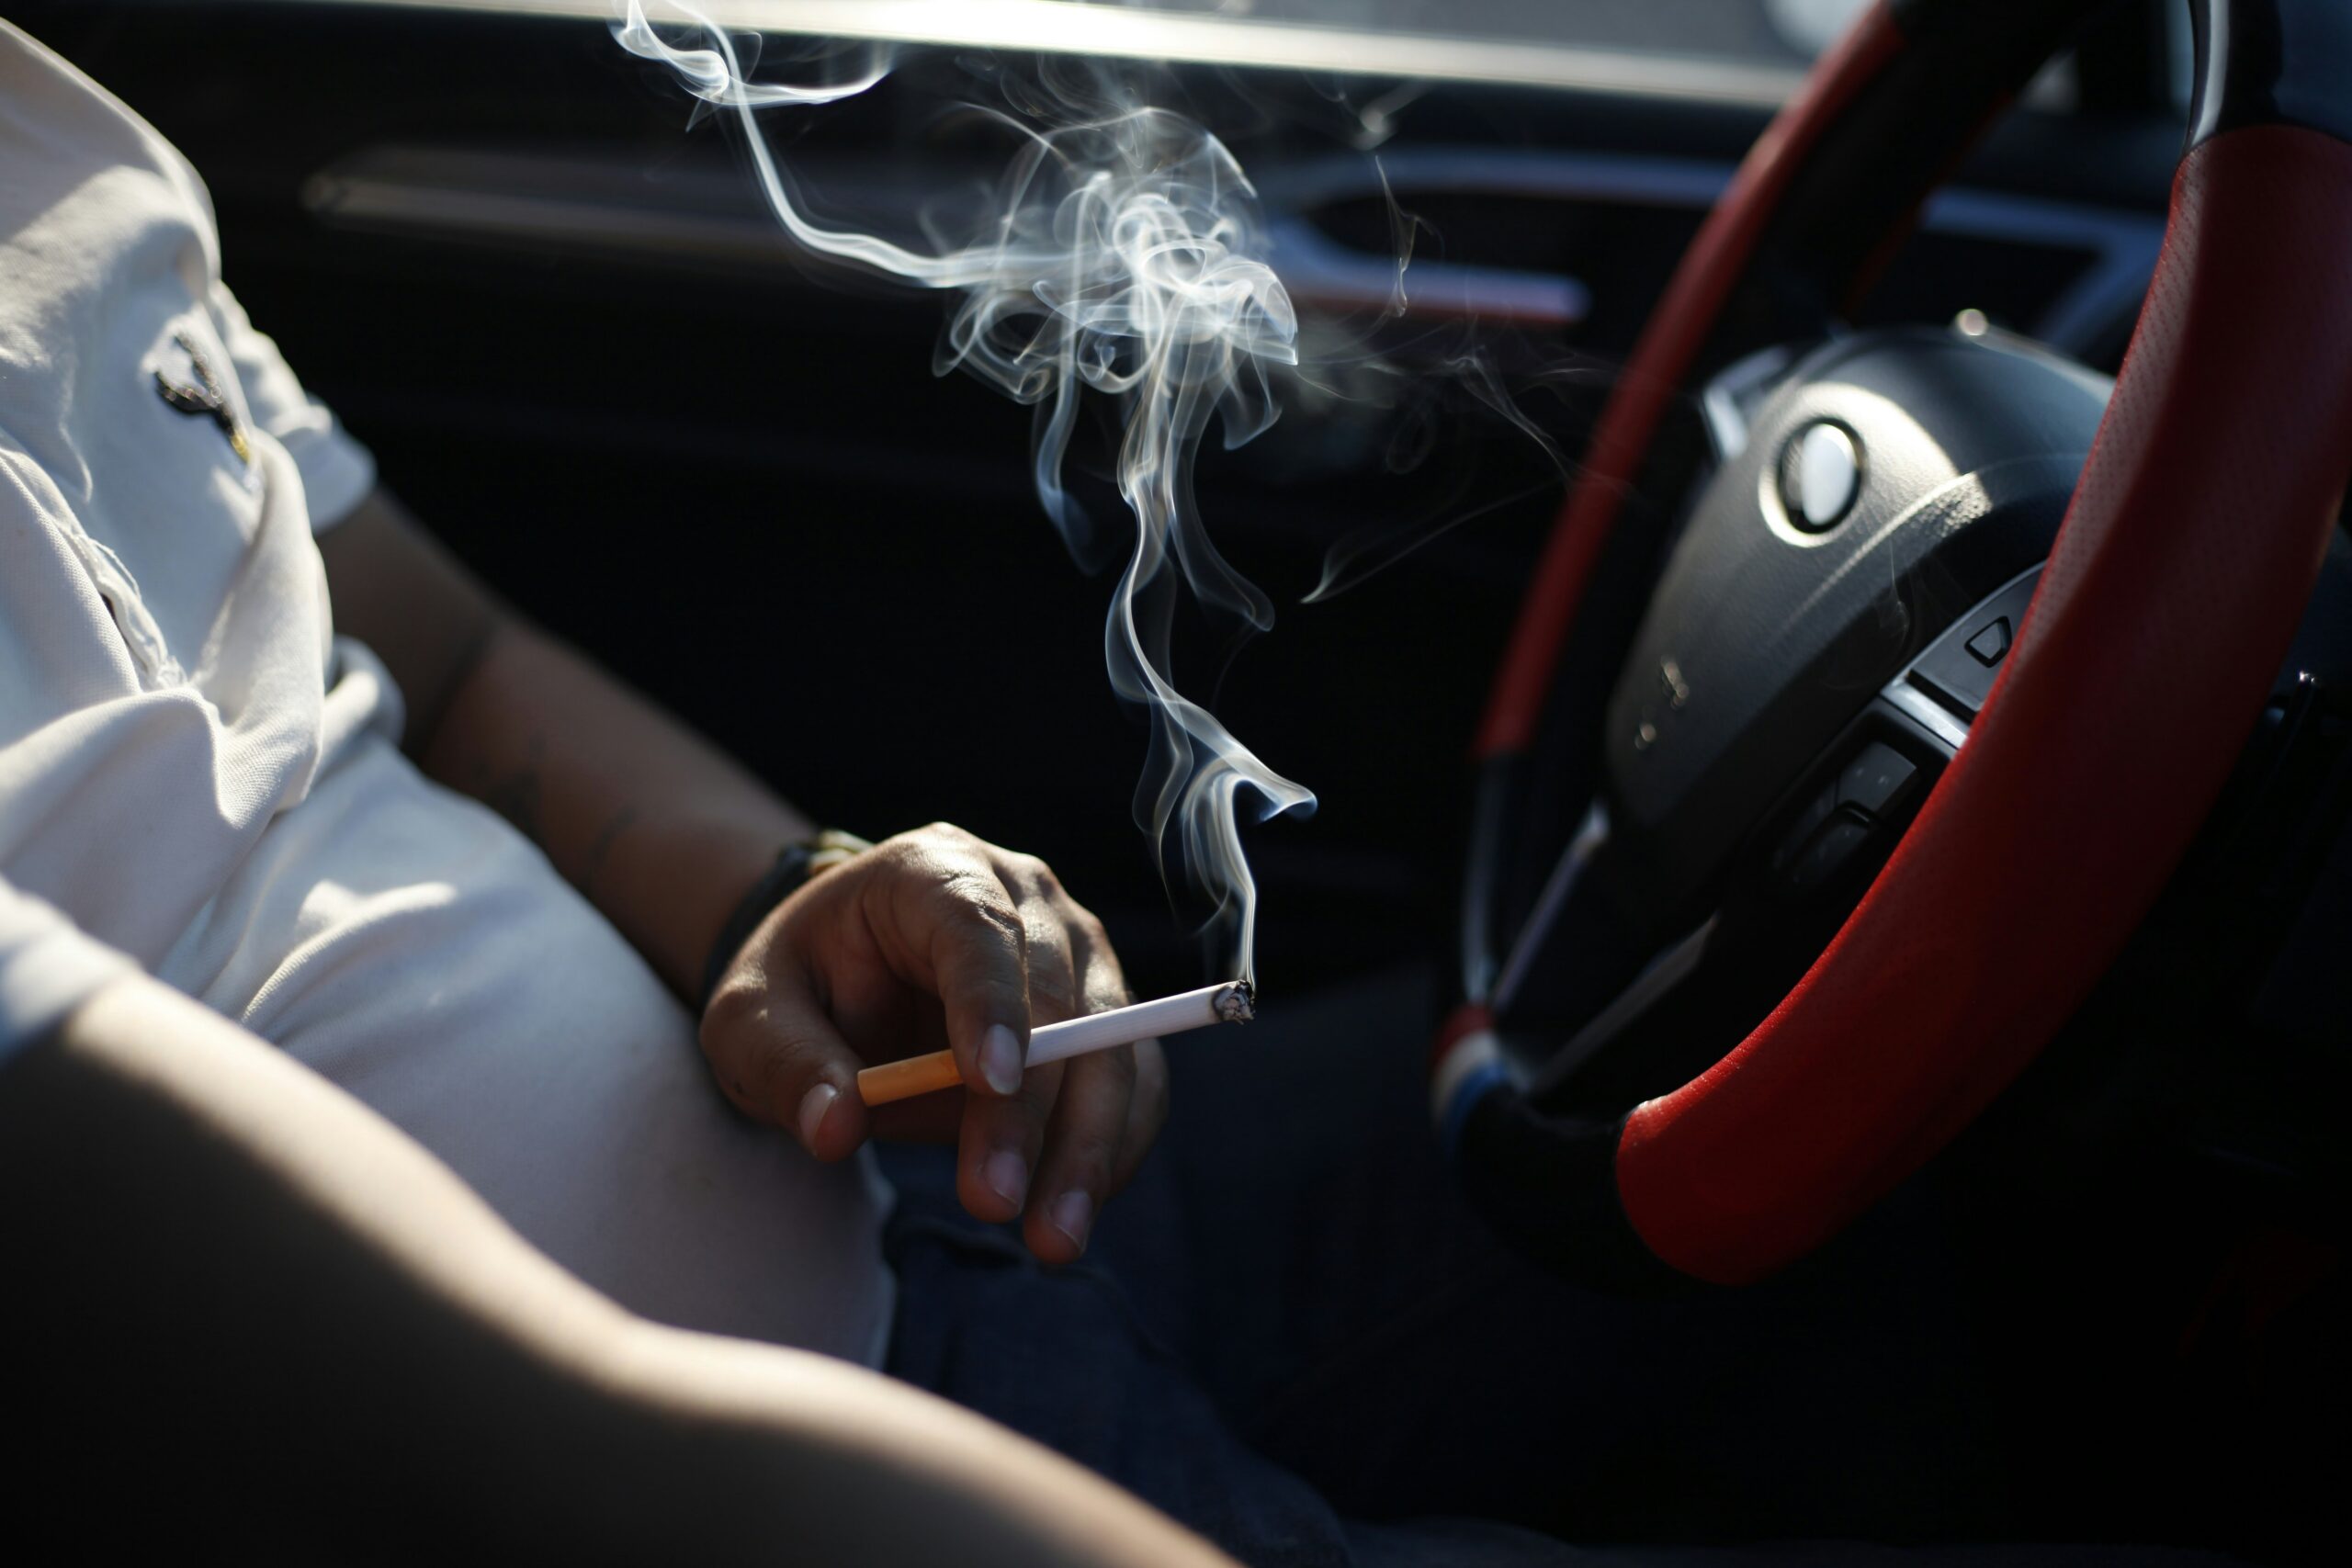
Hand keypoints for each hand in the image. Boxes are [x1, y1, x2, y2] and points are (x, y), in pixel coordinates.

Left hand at [700, 823, 1167, 1261]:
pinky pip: (1134, 1082)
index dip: (991, 1003)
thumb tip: (833, 1128)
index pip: (977, 927)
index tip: (987, 1084)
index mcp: (932, 872)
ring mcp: (1078, 955)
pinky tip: (1071, 1209)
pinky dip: (1113, 1149)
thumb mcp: (752, 1018)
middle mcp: (1025, 898)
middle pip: (1057, 996)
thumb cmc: (801, 989)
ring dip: (1091, 1145)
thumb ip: (786, 1065)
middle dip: (1031, 1109)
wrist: (847, 983)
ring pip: (1114, 1045)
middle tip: (994, 1201)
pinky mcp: (1105, 1018)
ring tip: (1051, 1236)